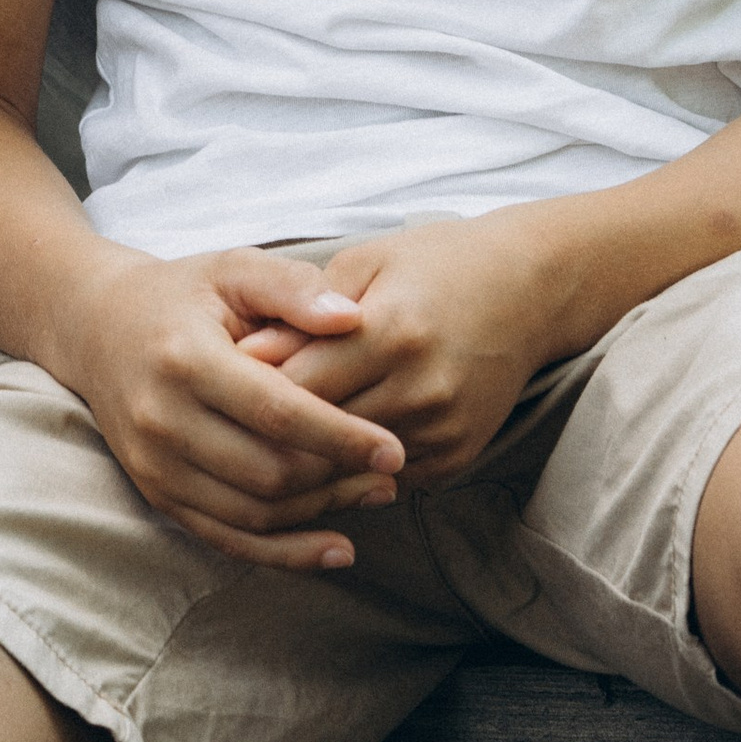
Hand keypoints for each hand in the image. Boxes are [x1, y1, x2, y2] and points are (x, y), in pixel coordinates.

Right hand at [57, 245, 405, 570]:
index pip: (276, 413)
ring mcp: (155, 464)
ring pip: (253, 513)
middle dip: (338, 479)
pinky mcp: (156, 492)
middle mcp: (163, 419)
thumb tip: (353, 319)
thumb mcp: (233, 268)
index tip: (394, 447)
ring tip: (374, 494)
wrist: (96, 327)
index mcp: (186, 359)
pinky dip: (284, 552)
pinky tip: (335, 547)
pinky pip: (227, 538)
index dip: (341, 435)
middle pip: (268, 472)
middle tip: (393, 471)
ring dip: (321, 514)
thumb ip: (292, 287)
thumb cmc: (181, 294)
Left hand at [240, 209, 573, 491]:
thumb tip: (243, 356)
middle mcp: (421, 387)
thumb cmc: (437, 263)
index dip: (247, 391)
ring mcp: (443, 428)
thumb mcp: (366, 262)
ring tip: (253, 451)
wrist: (530, 289)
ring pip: (348, 468)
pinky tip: (315, 458)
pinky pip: (384, 479)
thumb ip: (303, 309)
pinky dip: (347, 472)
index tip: (210, 389)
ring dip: (302, 464)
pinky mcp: (457, 456)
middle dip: (264, 437)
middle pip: (318, 437)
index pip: (298, 384)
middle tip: (219, 431)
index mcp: (391, 330)